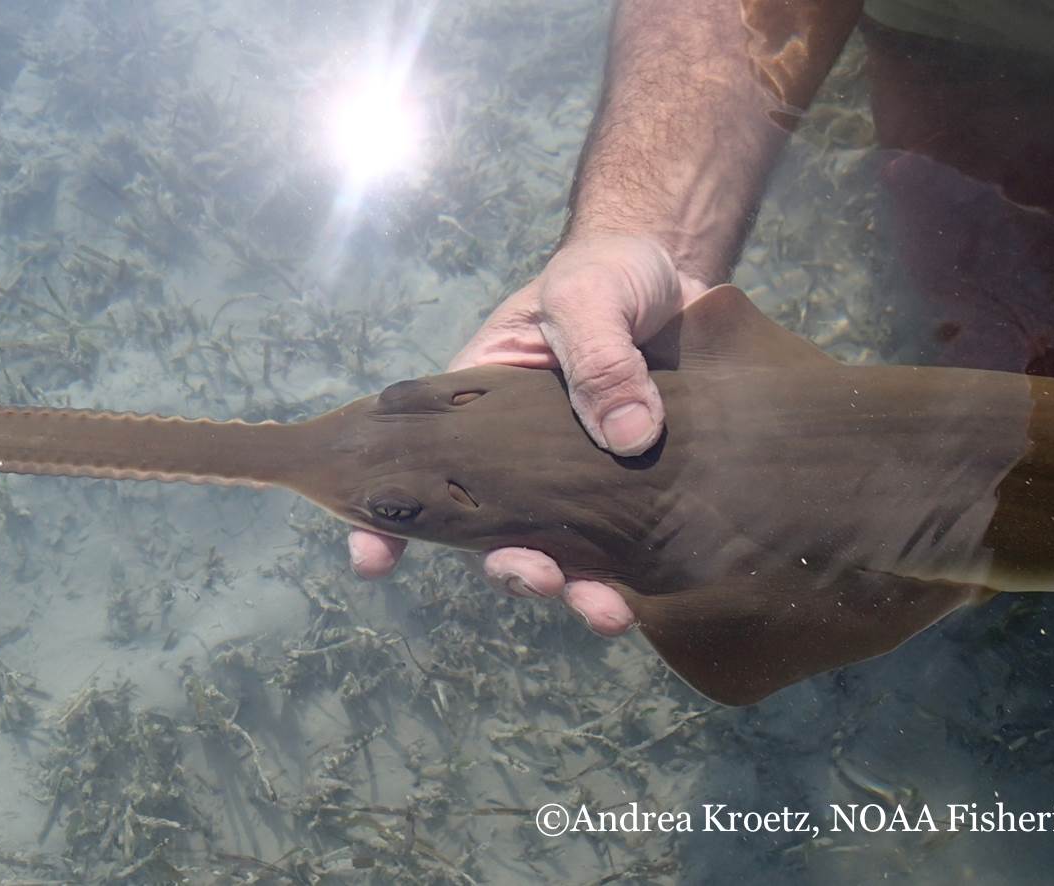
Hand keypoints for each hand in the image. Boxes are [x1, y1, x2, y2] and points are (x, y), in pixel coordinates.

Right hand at [350, 234, 707, 635]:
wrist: (681, 271)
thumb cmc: (607, 273)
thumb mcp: (588, 295)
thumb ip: (598, 354)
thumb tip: (628, 437)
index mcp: (479, 408)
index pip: (420, 466)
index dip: (386, 519)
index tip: (372, 558)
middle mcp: (520, 458)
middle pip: (494, 528)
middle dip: (508, 565)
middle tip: (537, 575)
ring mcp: (579, 480)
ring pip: (563, 550)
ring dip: (575, 589)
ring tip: (603, 610)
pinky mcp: (637, 490)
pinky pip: (626, 546)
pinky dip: (630, 581)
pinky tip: (640, 602)